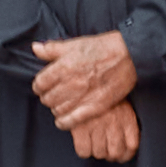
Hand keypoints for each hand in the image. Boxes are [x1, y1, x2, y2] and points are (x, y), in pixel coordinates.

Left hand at [30, 30, 144, 157]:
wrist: (129, 56)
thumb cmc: (102, 48)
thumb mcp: (75, 43)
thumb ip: (52, 49)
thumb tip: (35, 48)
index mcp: (63, 66)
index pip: (39, 83)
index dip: (39, 86)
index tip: (43, 86)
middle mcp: (71, 83)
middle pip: (47, 98)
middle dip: (47, 97)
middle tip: (53, 95)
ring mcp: (83, 96)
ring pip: (57, 110)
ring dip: (56, 108)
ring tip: (61, 104)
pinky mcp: (95, 107)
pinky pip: (71, 121)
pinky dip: (63, 122)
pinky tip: (62, 121)